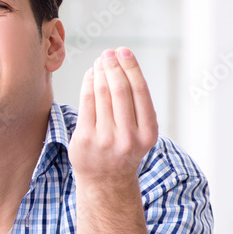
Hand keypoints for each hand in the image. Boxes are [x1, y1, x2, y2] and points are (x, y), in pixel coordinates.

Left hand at [68, 47, 157, 187]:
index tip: (124, 52)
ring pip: (102, 94)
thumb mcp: (140, 133)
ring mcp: (105, 140)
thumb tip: (123, 65)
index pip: (139, 92)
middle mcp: (128, 137)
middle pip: (120, 90)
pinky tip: (90, 75)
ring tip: (99, 62)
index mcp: (147, 134)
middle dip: (113, 66)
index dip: (131, 67)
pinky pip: (86, 103)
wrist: (105, 182)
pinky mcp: (85, 139)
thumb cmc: (124, 150)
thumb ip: (137, 106)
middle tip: (108, 53)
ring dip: (99, 72)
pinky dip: (88, 84)